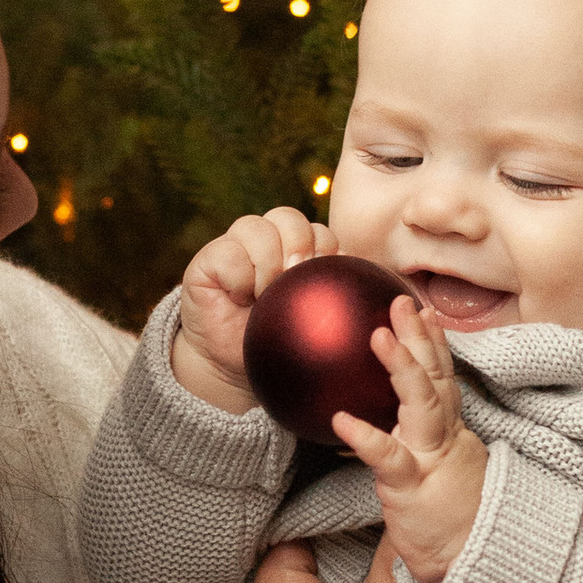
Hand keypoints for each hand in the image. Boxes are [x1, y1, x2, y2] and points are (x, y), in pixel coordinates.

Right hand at [172, 206, 332, 408]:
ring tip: (263, 294)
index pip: (317, 229)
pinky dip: (238, 277)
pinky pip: (227, 252)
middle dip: (298, 248)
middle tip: (291, 282)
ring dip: (266, 264)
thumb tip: (376, 284)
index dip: (324, 250)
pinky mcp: (206, 260)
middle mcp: (264, 239)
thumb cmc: (278, 342)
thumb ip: (333, 294)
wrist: (232, 366)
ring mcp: (233, 246)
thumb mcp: (313, 319)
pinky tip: (238, 297)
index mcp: (294, 249)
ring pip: (255, 226)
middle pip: (288, 217)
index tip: (320, 284)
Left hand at [332, 296, 487, 582]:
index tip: (424, 312)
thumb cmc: (456, 524)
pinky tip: (341, 419)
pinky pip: (389, 459)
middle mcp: (445, 440)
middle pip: (436, 379)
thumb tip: (398, 431)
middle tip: (401, 302)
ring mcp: (430, 461)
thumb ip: (425, 447)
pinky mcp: (412, 490)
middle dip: (418, 338)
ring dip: (401, 368)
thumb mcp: (444, 474)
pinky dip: (367, 437)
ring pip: (421, 406)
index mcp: (450, 435)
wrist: (475, 564)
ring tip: (377, 337)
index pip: (444, 379)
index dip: (434, 344)